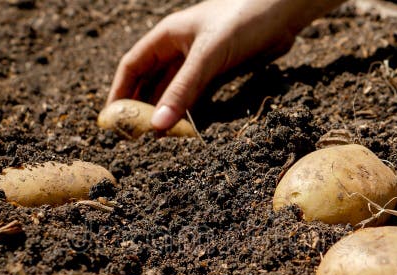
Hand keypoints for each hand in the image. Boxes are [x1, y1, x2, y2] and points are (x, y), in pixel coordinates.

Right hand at [107, 0, 342, 130]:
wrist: (285, 11)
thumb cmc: (243, 19)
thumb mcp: (208, 55)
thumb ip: (183, 90)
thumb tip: (157, 127)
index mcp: (167, 35)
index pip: (132, 66)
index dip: (119, 92)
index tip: (111, 120)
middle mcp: (180, 48)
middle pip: (151, 81)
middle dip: (140, 108)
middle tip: (133, 137)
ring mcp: (200, 60)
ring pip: (174, 91)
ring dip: (166, 113)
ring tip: (157, 140)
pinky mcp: (220, 71)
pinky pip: (197, 95)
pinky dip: (189, 112)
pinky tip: (185, 129)